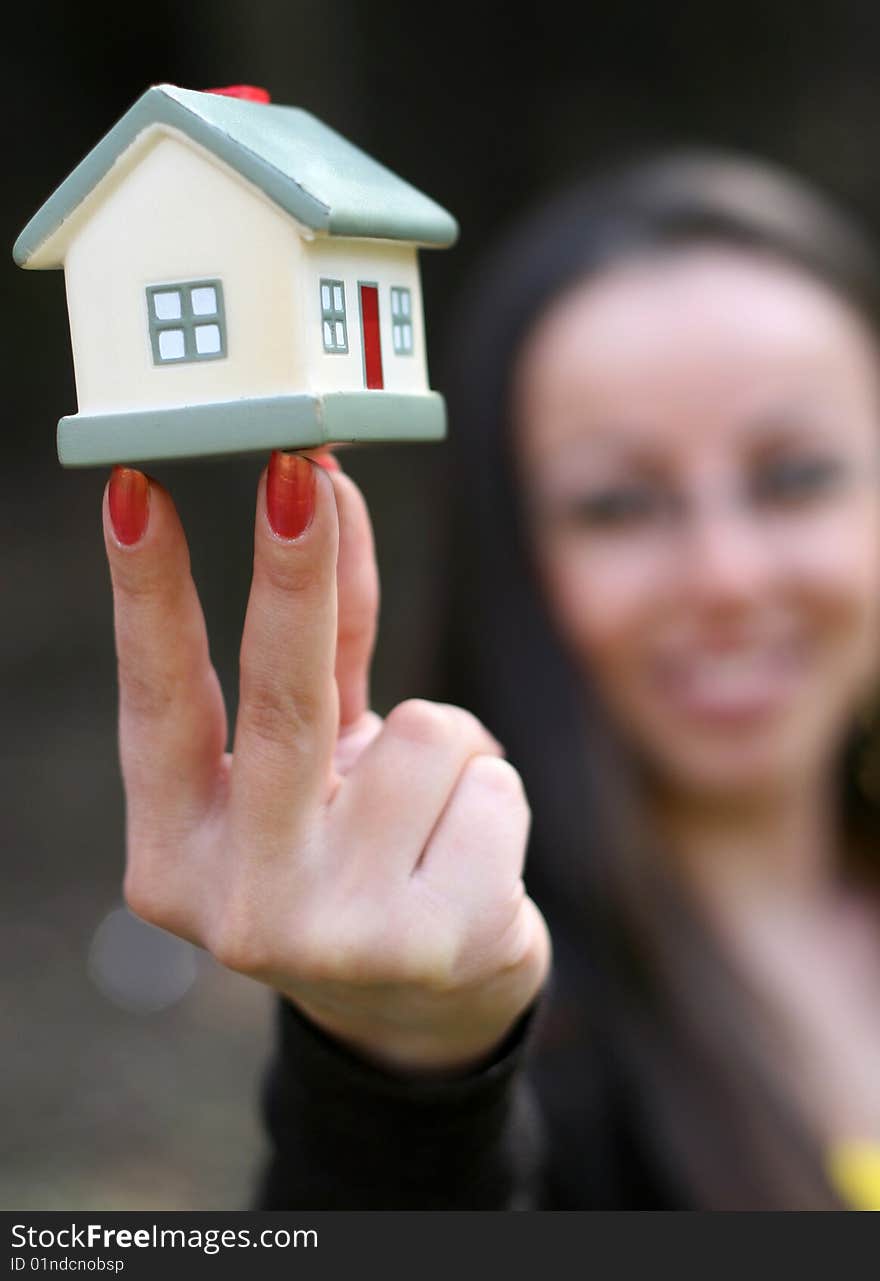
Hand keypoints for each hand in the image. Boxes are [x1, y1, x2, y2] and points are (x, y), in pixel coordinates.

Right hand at [102, 452, 550, 1075]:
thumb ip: (317, 645)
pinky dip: (493, 797)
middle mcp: (236, 902)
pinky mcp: (434, 944)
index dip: (147, 592)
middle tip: (301, 464)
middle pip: (280, 704)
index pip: (159, 702)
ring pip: (428, 732)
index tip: (140, 488)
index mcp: (178, 851)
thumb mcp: (317, 762)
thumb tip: (322, 487)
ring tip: (426, 821)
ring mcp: (334, 935)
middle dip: (294, 569)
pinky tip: (465, 863)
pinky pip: (493, 783)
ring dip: (446, 747)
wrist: (422, 1006)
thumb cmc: (353, 855)